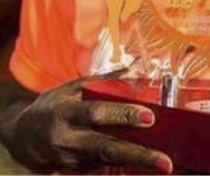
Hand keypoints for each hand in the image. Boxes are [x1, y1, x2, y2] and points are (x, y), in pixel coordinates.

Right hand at [5, 71, 171, 173]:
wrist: (22, 137)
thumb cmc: (53, 106)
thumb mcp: (71, 87)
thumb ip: (104, 80)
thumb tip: (135, 66)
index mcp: (66, 112)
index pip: (97, 114)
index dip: (123, 115)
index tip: (149, 117)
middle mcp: (67, 138)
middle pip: (107, 147)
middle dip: (139, 155)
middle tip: (165, 162)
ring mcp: (71, 158)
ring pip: (109, 160)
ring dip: (137, 163)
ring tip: (164, 164)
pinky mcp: (77, 169)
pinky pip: (106, 164)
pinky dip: (127, 162)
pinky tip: (147, 161)